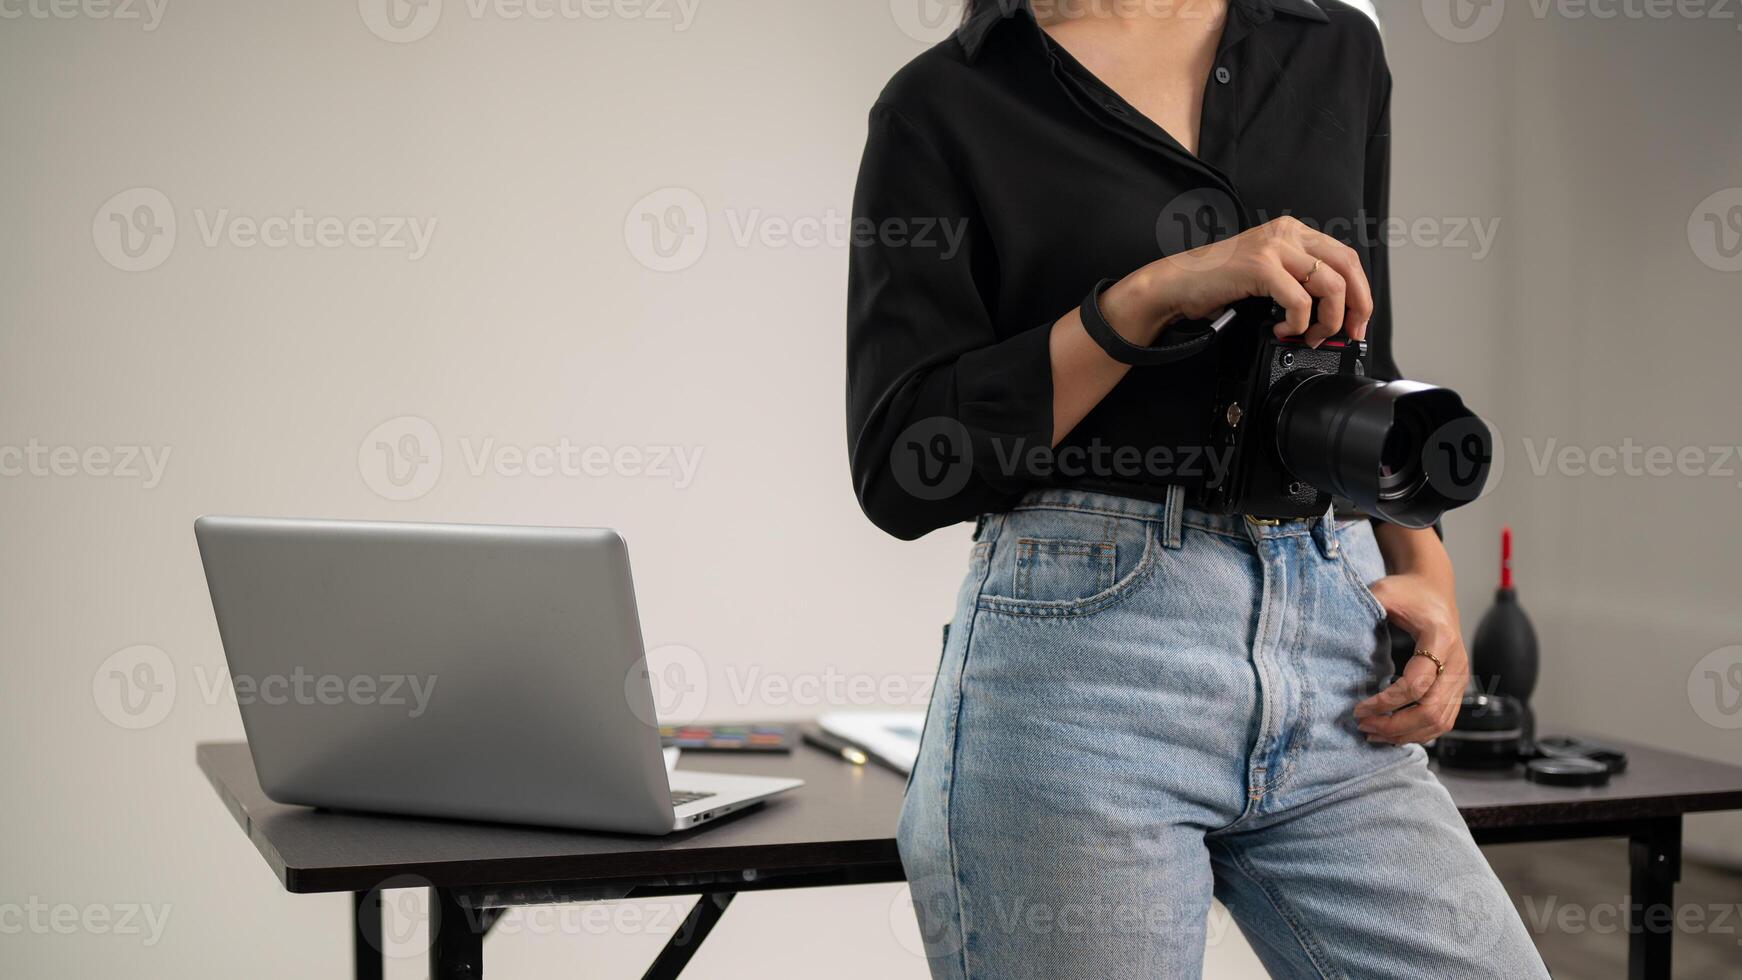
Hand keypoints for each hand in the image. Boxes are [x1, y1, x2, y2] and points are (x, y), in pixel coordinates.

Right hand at [1107, 216, 1373, 348]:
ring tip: (1307, 335)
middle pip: (1348, 267)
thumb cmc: (1215, 283)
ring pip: (1330, 285)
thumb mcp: (1266, 272)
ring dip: (1326, 320)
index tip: (1356, 322)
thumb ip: (1297, 279)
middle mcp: (1287, 232)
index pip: (1346, 258)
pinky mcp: (1261, 265)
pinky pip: (1300, 300)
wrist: (1176, 284)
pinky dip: (1298, 323)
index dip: (1360, 293)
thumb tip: (1332, 311)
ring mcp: (1274, 246)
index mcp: (1292, 232)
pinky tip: (1282, 330)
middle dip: (1356, 307)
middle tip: (1347, 333)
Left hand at [1352, 572, 1468, 744]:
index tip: (1358, 708)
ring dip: (1405, 734)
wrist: (1433, 591)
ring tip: (1373, 733)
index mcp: (1440, 639)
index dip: (1386, 702)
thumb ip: (1367, 607)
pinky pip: (1444, 721)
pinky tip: (1392, 733)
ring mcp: (1460, 678)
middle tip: (1363, 726)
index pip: (1416, 684)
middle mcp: (1456, 663)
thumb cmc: (1408, 592)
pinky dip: (1419, 733)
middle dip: (1395, 725)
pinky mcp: (1457, 688)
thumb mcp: (1385, 591)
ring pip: (1440, 722)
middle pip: (1431, 711)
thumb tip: (1337, 630)